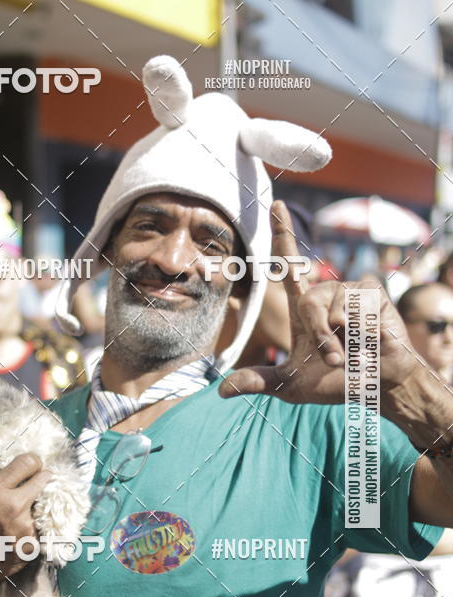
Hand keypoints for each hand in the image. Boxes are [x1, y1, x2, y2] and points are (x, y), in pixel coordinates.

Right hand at [0, 453, 52, 596]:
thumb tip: (7, 473)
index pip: (28, 462)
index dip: (32, 462)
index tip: (32, 466)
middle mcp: (13, 505)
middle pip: (44, 478)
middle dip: (41, 479)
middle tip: (36, 483)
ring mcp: (26, 527)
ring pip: (42, 505)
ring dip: (35, 508)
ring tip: (18, 517)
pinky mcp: (33, 545)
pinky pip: (40, 528)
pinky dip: (33, 529)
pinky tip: (17, 534)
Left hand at [219, 201, 416, 403]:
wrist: (375, 386)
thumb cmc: (334, 383)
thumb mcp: (290, 385)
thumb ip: (258, 381)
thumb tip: (221, 391)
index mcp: (304, 308)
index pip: (288, 266)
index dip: (282, 233)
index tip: (276, 205)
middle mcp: (325, 294)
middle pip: (306, 301)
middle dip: (318, 336)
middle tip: (333, 359)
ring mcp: (349, 291)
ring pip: (330, 306)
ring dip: (338, 338)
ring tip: (352, 350)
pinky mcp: (373, 293)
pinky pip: (355, 307)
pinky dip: (360, 331)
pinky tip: (372, 338)